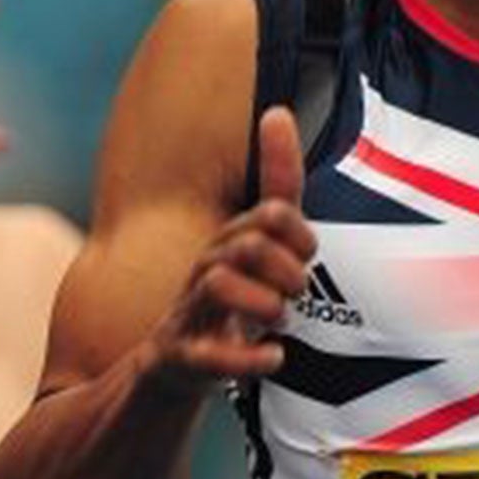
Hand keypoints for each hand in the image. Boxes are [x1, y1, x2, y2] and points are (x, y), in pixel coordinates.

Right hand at [143, 104, 313, 389]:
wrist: (169, 368)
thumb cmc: (225, 302)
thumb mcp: (256, 246)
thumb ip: (276, 189)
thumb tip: (277, 109)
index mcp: (231, 242)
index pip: (272, 213)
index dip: (300, 233)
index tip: (308, 256)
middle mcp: (207, 268)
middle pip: (246, 243)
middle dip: (286, 268)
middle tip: (297, 293)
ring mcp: (189, 311)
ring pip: (216, 285)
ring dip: (264, 304)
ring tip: (280, 320)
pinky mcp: (179, 356)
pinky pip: (206, 356)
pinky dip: (246, 358)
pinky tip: (273, 357)